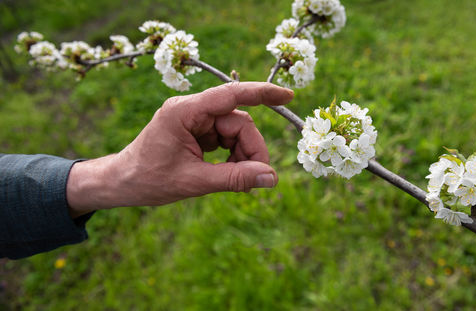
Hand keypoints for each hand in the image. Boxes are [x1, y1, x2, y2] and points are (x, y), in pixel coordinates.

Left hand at [66, 82, 293, 216]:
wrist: (121, 182)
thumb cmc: (148, 180)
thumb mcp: (193, 181)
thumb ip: (233, 179)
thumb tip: (271, 178)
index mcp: (184, 111)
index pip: (230, 95)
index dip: (262, 93)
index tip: (287, 95)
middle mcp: (191, 110)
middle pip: (238, 121)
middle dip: (251, 149)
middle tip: (256, 178)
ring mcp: (193, 120)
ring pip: (234, 131)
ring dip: (242, 155)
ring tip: (238, 179)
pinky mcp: (196, 131)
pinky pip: (225, 139)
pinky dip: (232, 156)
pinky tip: (228, 173)